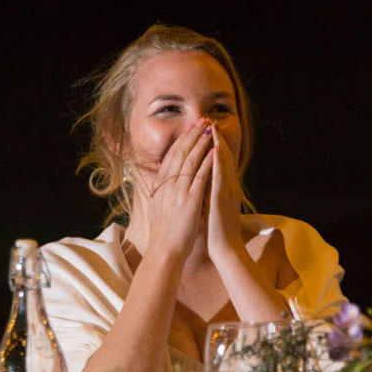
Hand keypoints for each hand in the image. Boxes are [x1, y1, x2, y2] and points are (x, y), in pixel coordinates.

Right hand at [139, 119, 213, 263]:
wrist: (165, 250)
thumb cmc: (164, 232)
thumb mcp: (157, 206)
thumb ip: (160, 188)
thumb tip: (161, 173)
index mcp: (160, 186)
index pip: (171, 157)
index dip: (181, 141)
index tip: (189, 129)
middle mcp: (168, 185)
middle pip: (180, 154)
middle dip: (192, 136)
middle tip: (201, 121)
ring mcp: (178, 191)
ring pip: (190, 161)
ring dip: (200, 143)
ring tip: (209, 129)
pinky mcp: (190, 200)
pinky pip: (200, 176)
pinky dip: (207, 162)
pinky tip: (214, 151)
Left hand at [205, 122, 244, 263]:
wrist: (225, 248)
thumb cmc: (216, 229)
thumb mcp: (210, 205)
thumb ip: (206, 190)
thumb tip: (198, 178)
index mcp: (223, 187)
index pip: (218, 161)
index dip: (213, 144)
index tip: (205, 130)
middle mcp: (227, 186)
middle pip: (222, 157)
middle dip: (215, 138)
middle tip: (209, 121)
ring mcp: (226, 191)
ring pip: (223, 163)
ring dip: (218, 144)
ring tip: (213, 128)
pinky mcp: (222, 199)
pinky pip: (220, 177)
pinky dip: (218, 162)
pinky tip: (215, 151)